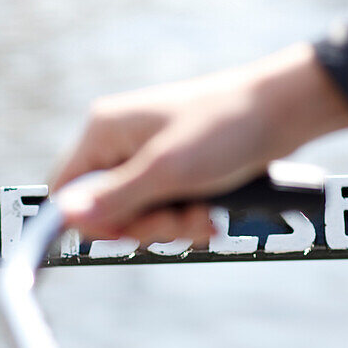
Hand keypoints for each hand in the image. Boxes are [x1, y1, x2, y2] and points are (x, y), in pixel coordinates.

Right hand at [50, 43, 347, 243]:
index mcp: (104, 130)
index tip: (125, 235)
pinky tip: (214, 215)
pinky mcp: (177, 168)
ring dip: (173, 226)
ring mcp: (149, 155)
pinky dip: (189, 218)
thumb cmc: (224, 130)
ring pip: (141, 214)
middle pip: (107, 209)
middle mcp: (120, 141)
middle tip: (179, 219)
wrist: (284, 112)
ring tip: (206, 216)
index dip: (91, 220)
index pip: (67, 188)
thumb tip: (64, 218)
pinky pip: (167, 208)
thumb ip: (114, 198)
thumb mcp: (166, 172)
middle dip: (146, 225)